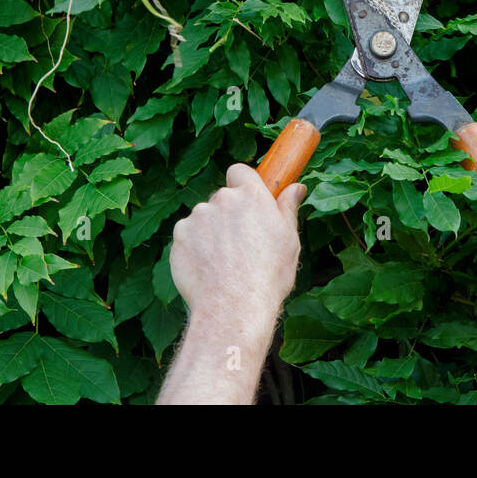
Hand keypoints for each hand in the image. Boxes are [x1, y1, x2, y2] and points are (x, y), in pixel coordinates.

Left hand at [170, 163, 303, 323]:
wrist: (234, 306)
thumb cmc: (268, 276)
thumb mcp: (289, 241)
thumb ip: (287, 209)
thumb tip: (297, 188)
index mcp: (252, 196)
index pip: (240, 171)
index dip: (242, 184)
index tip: (247, 200)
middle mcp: (222, 200)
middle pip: (222, 198)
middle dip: (228, 214)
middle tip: (240, 243)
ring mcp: (198, 216)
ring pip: (204, 218)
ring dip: (210, 231)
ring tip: (223, 262)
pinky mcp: (180, 236)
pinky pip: (187, 236)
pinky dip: (194, 247)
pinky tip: (207, 268)